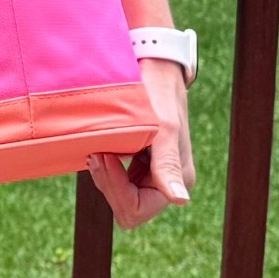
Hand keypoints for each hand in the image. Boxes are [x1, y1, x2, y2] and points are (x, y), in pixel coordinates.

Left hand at [85, 57, 194, 229]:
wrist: (153, 67)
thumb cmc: (158, 93)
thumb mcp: (162, 128)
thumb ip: (168, 165)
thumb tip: (181, 200)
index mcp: (177, 179)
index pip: (136, 210)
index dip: (115, 189)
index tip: (104, 156)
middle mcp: (168, 181)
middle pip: (128, 209)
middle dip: (108, 185)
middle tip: (97, 152)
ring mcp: (155, 175)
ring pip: (120, 198)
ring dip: (106, 176)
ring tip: (100, 148)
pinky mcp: (142, 165)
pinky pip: (119, 183)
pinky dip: (107, 169)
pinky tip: (105, 148)